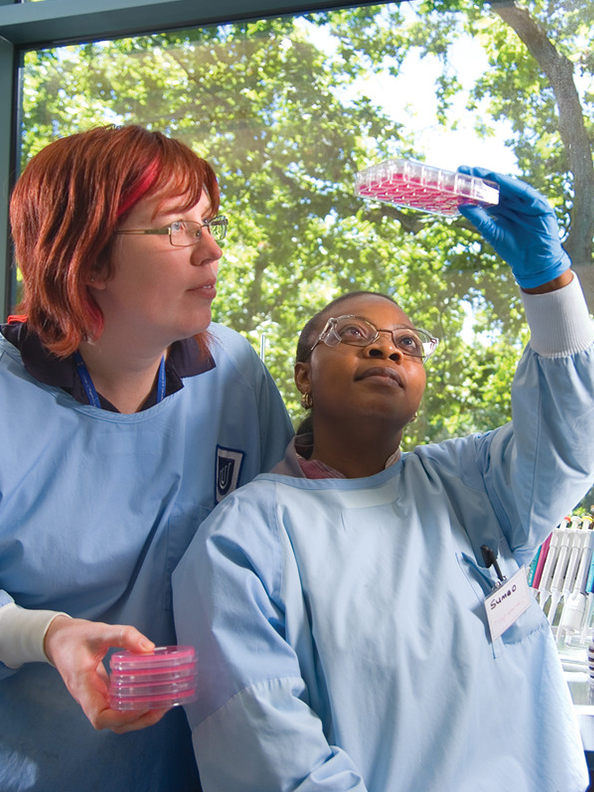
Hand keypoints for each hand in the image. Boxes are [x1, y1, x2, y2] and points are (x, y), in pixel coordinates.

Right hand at [44, 616, 168, 732]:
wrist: (57, 640)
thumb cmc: (74, 637)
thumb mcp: (98, 631)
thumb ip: (123, 636)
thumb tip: (149, 648)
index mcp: (84, 688)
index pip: (100, 717)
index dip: (122, 717)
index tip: (143, 704)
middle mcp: (89, 698)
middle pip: (113, 723)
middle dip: (139, 720)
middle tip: (162, 705)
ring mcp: (96, 697)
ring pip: (117, 719)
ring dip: (139, 716)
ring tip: (162, 703)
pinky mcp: (102, 692)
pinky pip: (118, 706)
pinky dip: (135, 705)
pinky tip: (151, 694)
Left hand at [457, 166, 570, 287]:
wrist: (533, 263)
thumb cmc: (513, 249)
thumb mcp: (492, 232)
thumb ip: (479, 218)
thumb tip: (461, 205)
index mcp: (502, 209)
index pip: (486, 194)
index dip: (473, 186)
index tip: (460, 176)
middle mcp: (514, 203)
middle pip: (496, 187)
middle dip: (481, 178)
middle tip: (465, 170)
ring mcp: (527, 203)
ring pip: (509, 187)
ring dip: (495, 179)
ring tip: (479, 173)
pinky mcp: (540, 205)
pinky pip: (525, 192)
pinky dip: (512, 185)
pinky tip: (499, 180)